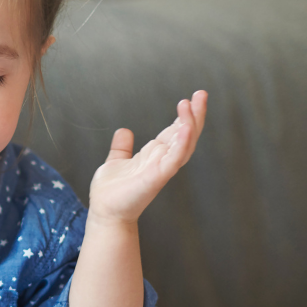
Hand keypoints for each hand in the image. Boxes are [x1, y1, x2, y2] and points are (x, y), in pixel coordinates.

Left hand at [89, 91, 207, 223]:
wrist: (104, 212)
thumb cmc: (111, 192)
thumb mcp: (116, 162)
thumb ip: (122, 147)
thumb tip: (124, 131)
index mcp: (155, 155)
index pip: (176, 131)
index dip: (185, 116)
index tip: (192, 97)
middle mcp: (162, 161)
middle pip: (186, 135)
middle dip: (196, 115)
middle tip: (202, 93)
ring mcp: (162, 169)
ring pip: (184, 144)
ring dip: (190, 124)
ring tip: (191, 104)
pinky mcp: (157, 178)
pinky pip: (174, 159)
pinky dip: (181, 144)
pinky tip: (185, 128)